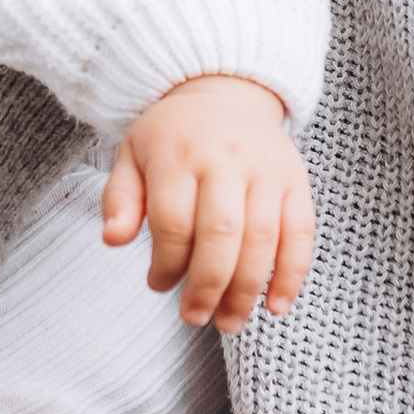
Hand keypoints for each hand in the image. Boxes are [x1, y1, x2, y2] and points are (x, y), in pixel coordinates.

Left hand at [103, 75, 316, 332]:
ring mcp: (267, 170)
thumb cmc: (172, 135)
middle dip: (207, 285)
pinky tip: (277, 306)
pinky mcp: (296, 181)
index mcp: (178, 153)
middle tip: (194, 318)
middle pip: (221, 233)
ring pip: (263, 238)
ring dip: (247, 290)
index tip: (158, 284)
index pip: (173, 222)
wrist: (225, 91)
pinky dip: (292, 273)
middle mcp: (226, 159)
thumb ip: (120, 198)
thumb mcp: (132, 155)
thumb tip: (112, 240)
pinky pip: (301, 232)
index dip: (166, 264)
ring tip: (229, 322)